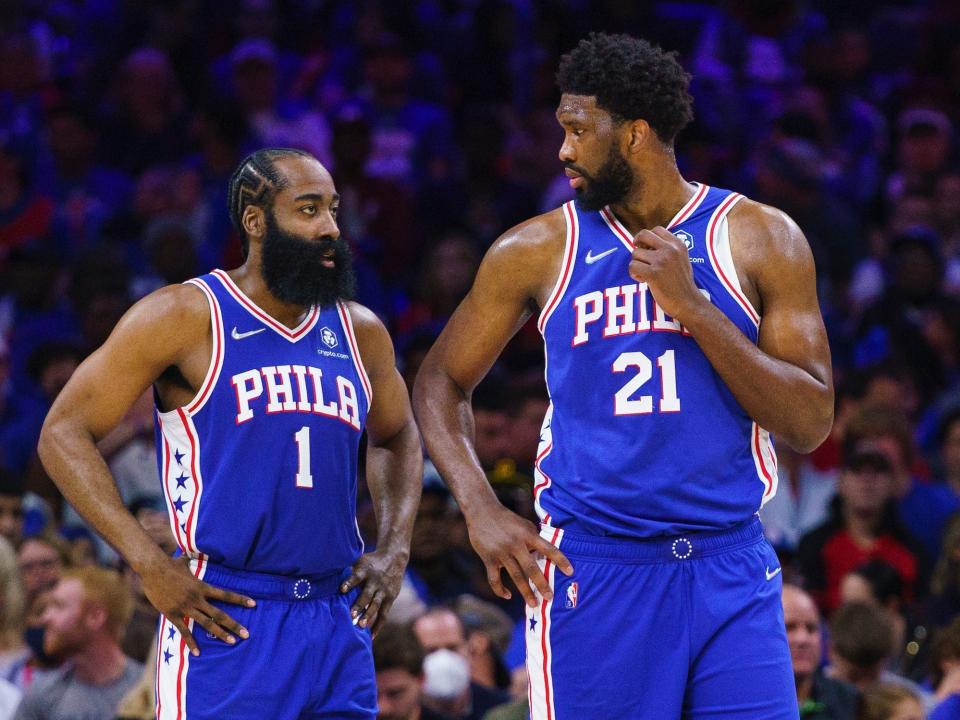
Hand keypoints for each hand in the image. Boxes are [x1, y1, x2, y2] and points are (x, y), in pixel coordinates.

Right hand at [140, 555, 254, 655]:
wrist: (153, 570)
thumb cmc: (170, 564)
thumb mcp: (187, 562)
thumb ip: (196, 561)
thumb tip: (201, 550)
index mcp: (202, 587)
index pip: (226, 594)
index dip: (240, 600)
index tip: (253, 604)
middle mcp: (197, 599)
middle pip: (219, 614)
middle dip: (234, 625)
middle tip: (246, 634)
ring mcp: (186, 608)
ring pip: (206, 623)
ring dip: (220, 633)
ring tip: (232, 642)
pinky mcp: (173, 615)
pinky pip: (184, 631)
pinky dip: (191, 643)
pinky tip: (198, 652)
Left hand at [340, 548, 408, 635]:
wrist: (394, 557)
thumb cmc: (370, 562)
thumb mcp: (360, 560)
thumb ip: (348, 569)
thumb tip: (326, 576)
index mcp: (365, 570)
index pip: (357, 576)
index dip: (350, 582)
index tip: (342, 589)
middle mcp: (375, 581)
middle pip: (367, 594)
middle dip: (359, 605)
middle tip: (351, 616)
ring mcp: (384, 591)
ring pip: (376, 605)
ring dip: (368, 616)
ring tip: (361, 627)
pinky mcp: (391, 598)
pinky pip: (384, 614)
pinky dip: (378, 625)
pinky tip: (371, 636)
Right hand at [466, 504, 572, 607]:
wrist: (481, 511)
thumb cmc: (507, 519)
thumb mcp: (524, 524)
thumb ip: (533, 538)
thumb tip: (545, 554)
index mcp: (527, 534)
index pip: (548, 548)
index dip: (560, 560)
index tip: (570, 572)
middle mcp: (516, 544)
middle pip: (531, 568)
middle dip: (541, 584)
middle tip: (550, 597)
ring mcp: (501, 552)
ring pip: (516, 576)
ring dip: (525, 592)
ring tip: (534, 604)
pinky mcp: (488, 558)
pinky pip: (494, 579)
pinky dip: (500, 589)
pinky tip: (508, 595)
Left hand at [629, 227, 705, 322]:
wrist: (688, 302)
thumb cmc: (682, 283)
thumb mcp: (681, 259)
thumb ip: (669, 249)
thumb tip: (647, 243)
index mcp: (678, 244)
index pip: (657, 229)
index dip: (647, 237)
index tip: (646, 247)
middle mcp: (670, 250)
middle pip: (643, 235)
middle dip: (637, 244)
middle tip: (638, 254)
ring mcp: (662, 261)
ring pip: (635, 253)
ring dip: (636, 263)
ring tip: (644, 273)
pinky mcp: (653, 273)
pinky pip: (633, 266)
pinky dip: (634, 273)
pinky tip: (643, 279)